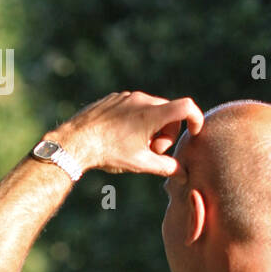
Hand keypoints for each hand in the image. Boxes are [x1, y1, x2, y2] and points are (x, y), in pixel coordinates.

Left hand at [50, 90, 203, 176]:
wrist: (74, 142)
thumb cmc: (108, 153)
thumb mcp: (140, 164)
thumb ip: (167, 168)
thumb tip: (183, 175)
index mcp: (151, 114)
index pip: (187, 107)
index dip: (196, 119)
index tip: (193, 133)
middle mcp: (141, 100)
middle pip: (170, 112)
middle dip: (167, 133)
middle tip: (152, 151)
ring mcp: (126, 97)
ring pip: (152, 109)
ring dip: (151, 127)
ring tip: (134, 146)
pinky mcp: (114, 98)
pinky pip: (134, 106)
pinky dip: (136, 120)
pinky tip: (121, 137)